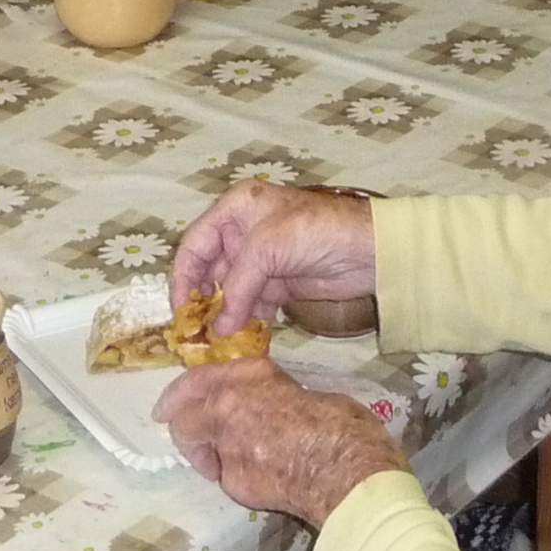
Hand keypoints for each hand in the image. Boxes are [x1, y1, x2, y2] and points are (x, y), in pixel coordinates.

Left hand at [155, 358, 405, 526]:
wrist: (347, 473)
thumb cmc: (343, 427)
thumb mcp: (309, 394)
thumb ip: (277, 397)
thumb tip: (273, 408)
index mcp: (251, 374)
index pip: (201, 377)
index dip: (181, 391)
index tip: (169, 402)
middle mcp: (229, 403)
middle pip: (183, 411)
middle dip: (178, 421)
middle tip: (175, 428)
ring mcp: (227, 443)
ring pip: (194, 445)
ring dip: (201, 451)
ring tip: (217, 462)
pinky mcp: (232, 479)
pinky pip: (224, 474)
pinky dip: (232, 475)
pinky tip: (255, 478)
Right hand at [171, 181, 379, 335]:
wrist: (371, 250)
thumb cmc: (316, 232)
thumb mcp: (268, 248)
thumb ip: (237, 286)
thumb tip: (217, 328)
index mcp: (236, 208)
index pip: (195, 243)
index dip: (183, 277)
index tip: (180, 311)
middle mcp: (243, 231)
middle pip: (209, 269)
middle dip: (203, 300)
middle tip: (196, 333)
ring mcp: (262, 259)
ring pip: (229, 290)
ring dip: (224, 315)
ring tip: (217, 342)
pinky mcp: (279, 283)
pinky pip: (252, 304)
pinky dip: (246, 321)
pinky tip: (243, 339)